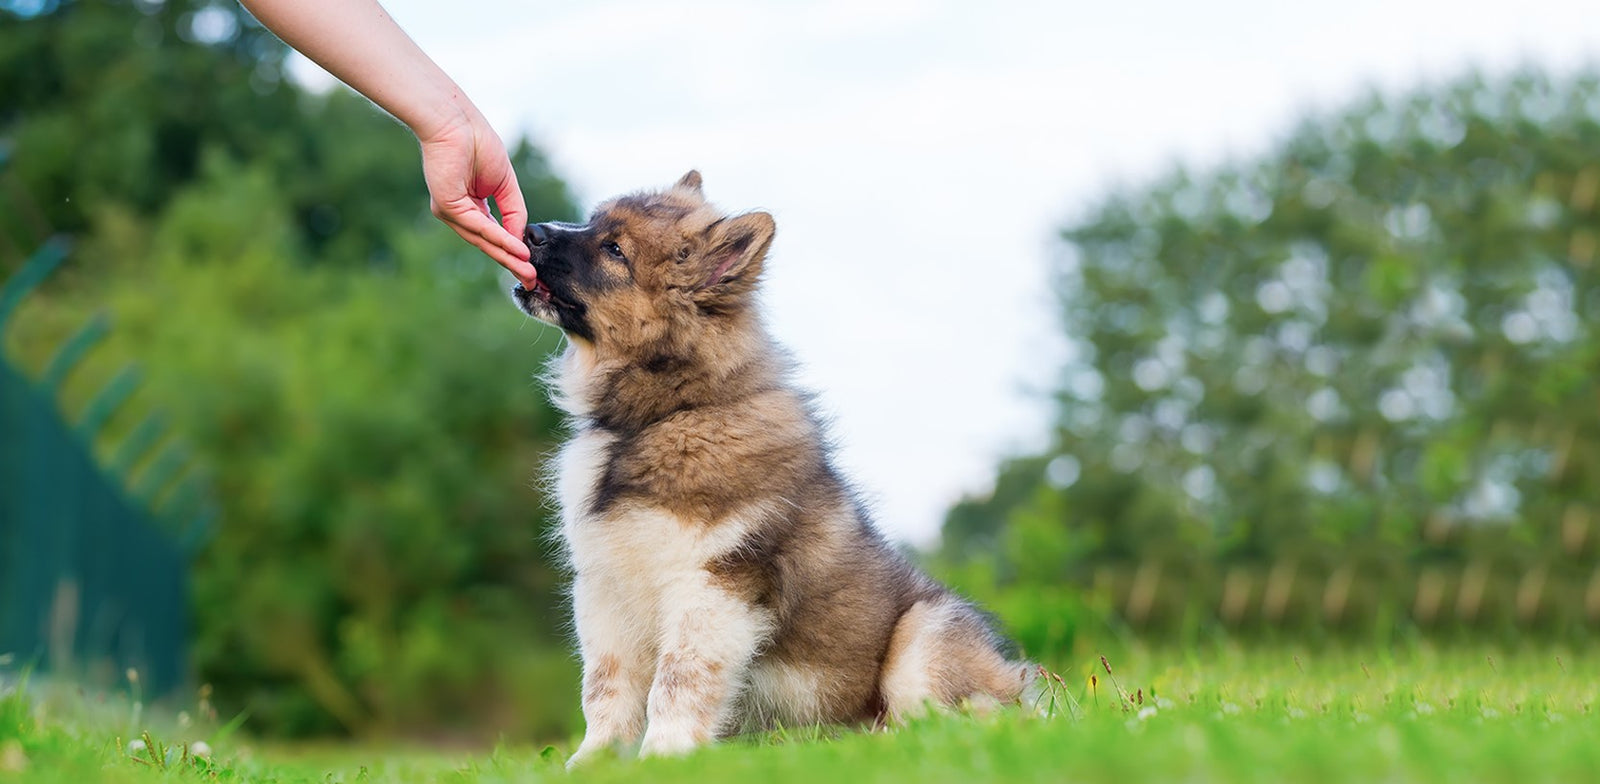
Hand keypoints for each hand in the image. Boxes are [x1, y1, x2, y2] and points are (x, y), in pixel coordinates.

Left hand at [418, 110, 535, 285]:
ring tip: (527, 271)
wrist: (455, 122)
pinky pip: (479, 227)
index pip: (493, 236)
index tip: (531, 269)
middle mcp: (459, 213)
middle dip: (511, 264)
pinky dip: (500, 239)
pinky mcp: (448, 207)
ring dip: (508, 257)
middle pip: (488, 245)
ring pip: (484, 240)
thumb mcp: (505, 184)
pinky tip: (516, 250)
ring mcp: (452, 212)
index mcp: (471, 206)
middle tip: (531, 282)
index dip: (512, 253)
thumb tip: (522, 238)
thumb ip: (514, 212)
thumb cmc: (478, 143)